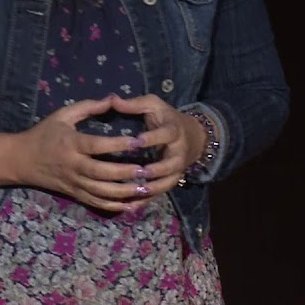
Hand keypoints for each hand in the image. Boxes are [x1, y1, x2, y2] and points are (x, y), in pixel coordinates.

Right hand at [0, 95, 155, 212]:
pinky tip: (133, 203)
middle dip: (126, 173)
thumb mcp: (62, 115)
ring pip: (102, 192)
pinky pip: (97, 203)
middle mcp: (73, 166)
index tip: (138, 141)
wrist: (21, 160)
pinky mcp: (75, 194)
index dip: (118, 145)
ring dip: (125, 192)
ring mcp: (74, 183)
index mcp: (71, 144)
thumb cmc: (44, 134)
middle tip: (148, 169)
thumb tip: (112, 99)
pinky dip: (116, 206)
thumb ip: (88, 107)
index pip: (97, 145)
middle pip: (102, 173)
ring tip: (145, 188)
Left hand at [107, 94, 207, 208]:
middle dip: (157, 168)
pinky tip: (131, 205)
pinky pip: (161, 193)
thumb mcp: (153, 105)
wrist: (192, 136)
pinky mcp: (172, 181)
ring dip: (154, 188)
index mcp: (174, 131)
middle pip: (171, 163)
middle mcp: (178, 152)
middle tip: (139, 171)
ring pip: (168, 182)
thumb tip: (113, 99)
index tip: (136, 142)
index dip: (152, 138)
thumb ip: (135, 104)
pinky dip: (148, 200)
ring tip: (137, 190)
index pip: (166, 135)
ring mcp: (177, 169)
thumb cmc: (166, 118)